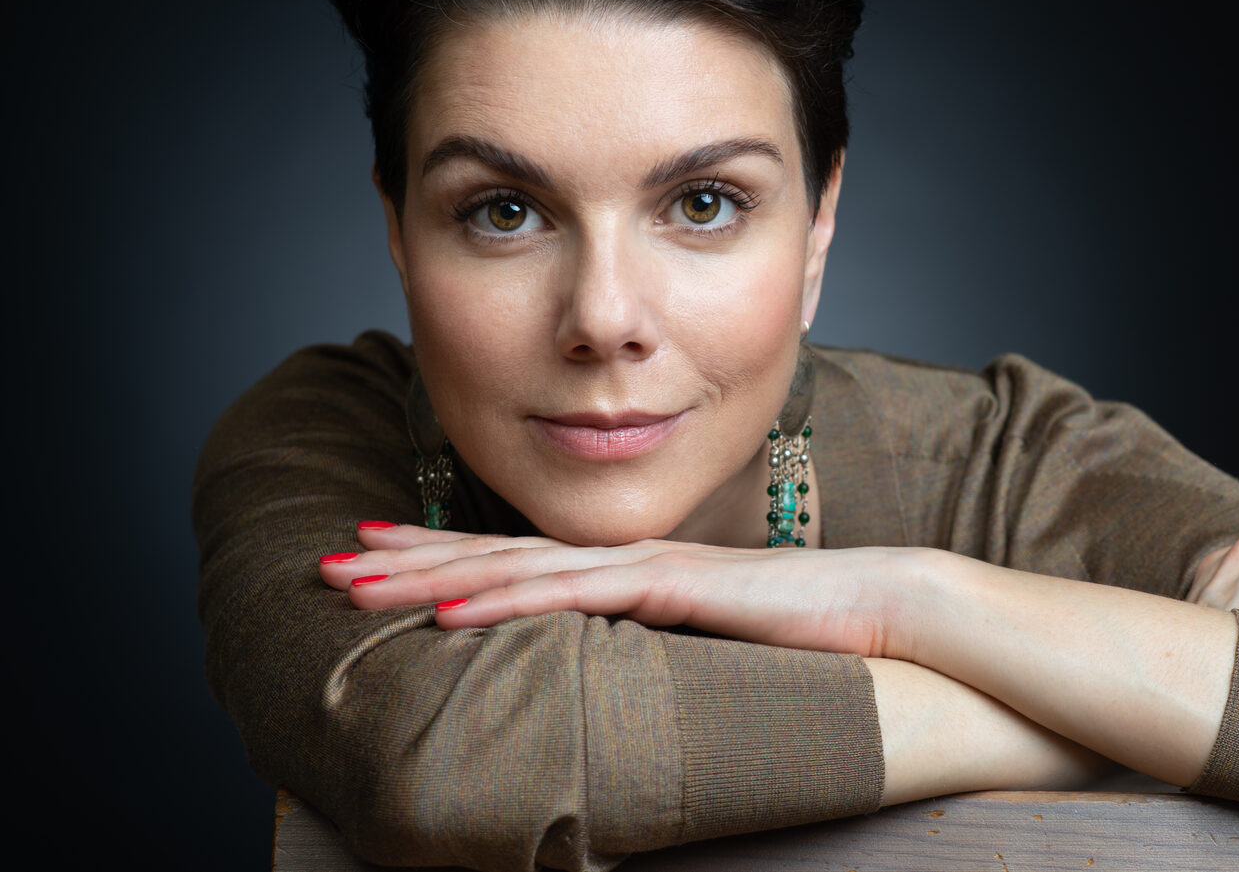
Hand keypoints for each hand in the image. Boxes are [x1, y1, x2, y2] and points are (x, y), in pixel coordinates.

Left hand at [322, 522, 1235, 787]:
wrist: (906, 615)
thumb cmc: (826, 636)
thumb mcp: (726, 650)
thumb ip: (676, 653)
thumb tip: (634, 684)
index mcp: (638, 575)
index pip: (526, 564)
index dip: (451, 560)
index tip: (385, 563)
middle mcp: (631, 561)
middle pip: (499, 554)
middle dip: (411, 555)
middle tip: (332, 557)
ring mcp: (650, 568)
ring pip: (516, 566)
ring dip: (429, 572)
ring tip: (353, 576)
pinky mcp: (677, 590)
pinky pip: (574, 597)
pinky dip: (504, 601)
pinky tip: (445, 613)